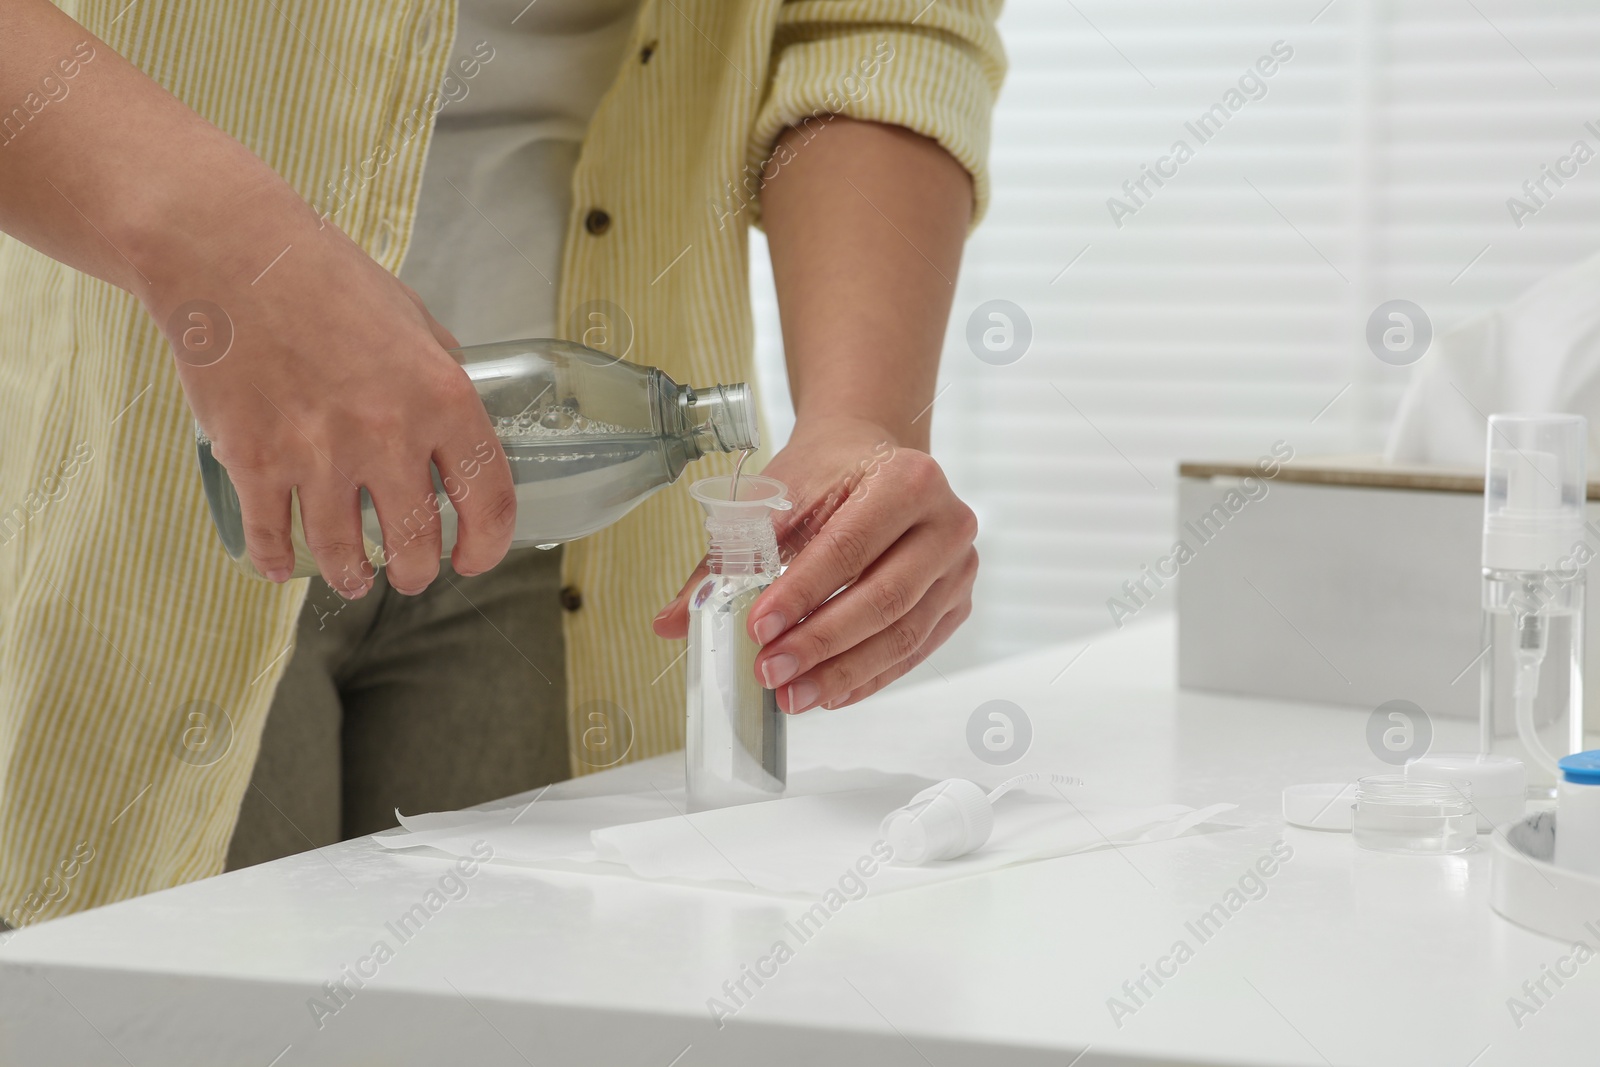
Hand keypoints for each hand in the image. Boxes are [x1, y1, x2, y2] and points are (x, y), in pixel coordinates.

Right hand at [147, 183, 516, 595]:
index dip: (488, 544)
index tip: (474, 559)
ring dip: (353, 577)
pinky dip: (277, 559)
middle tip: (409, 574)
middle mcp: (385, 435)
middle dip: (415, 572)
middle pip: (415, 543)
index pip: (487, 498)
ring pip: (344, 553)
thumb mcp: (415, 319)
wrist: (229, 253)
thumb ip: (443, 377)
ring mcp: (316, 454)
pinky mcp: (253, 460)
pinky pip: (271, 536)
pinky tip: (284, 564)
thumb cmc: (327, 278)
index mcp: (441, 398)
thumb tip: (458, 426)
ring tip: (354, 579)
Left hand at [654, 416, 977, 711]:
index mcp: (908, 480)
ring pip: (904, 635)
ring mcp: (959, 567)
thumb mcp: (773, 498)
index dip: (802, 593)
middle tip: (770, 673)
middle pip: (885, 599)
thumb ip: (724, 559)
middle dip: (822, 644)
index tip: (757, 627)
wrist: (868, 455)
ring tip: (793, 696)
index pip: (850, 547)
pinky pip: (914, 651)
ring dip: (844, 673)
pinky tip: (829, 694)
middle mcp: (947, 523)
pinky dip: (869, 677)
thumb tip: (672, 620)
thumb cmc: (826, 472)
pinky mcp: (956, 601)